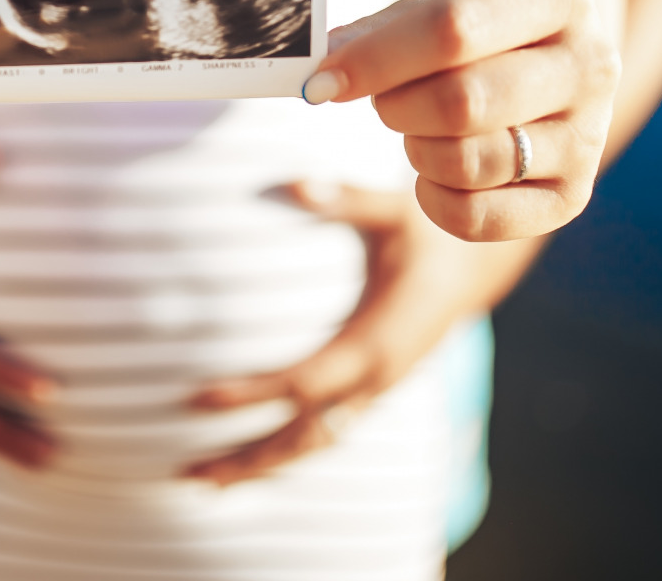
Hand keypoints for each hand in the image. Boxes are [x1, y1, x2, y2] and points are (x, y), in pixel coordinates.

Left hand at [185, 182, 532, 484]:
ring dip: (260, 465)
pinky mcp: (370, 392)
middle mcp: (375, 379)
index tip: (198, 396)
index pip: (303, 381)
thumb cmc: (431, 236)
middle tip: (187, 472)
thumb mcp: (397, 211)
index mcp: (377, 342)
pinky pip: (323, 434)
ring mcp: (373, 392)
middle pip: (304, 435)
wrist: (474, 268)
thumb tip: (296, 182)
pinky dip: (283, 452)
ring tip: (201, 480)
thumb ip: (347, 199)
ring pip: (313, 444)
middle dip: (248, 457)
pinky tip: (243, 460)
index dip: (251, 393)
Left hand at [301, 0, 620, 241]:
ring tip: (418, 128)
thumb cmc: (473, 27)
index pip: (454, 30)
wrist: (544, 53)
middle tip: (382, 101)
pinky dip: (432, 198)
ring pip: (470, 161)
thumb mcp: (431, 8)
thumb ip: (376, 35)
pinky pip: (477, 218)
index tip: (323, 80)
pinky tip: (432, 171)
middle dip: (396, 106)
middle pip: (462, 101)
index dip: (376, 60)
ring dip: (416, 148)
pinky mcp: (572, 196)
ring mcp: (589, 135)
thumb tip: (324, 72)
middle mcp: (591, 64)